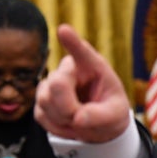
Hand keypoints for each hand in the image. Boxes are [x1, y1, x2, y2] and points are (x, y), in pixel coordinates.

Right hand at [35, 24, 130, 142]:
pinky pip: (41, 115)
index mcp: (92, 66)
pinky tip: (69, 125)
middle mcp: (68, 69)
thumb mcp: (115, 115)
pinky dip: (56, 127)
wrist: (100, 125)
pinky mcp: (41, 100)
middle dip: (67, 108)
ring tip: (79, 121)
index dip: (72, 41)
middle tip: (80, 119)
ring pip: (45, 101)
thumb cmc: (111, 112)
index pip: (82, 51)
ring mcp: (52, 83)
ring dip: (63, 119)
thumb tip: (78, 118)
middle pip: (57, 85)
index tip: (64, 30)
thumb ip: (100, 116)